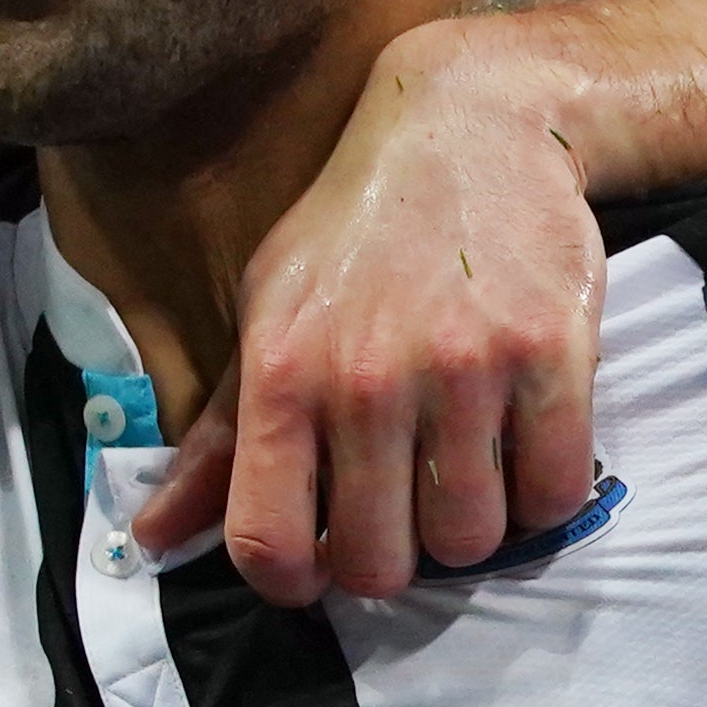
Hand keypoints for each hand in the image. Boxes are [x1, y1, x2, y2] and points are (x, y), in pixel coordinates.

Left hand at [138, 14, 601, 602]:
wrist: (473, 123)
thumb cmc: (355, 231)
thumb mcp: (266, 311)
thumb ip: (218, 438)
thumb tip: (153, 537)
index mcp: (283, 371)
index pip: (265, 543)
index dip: (290, 583)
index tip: (316, 566)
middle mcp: (365, 377)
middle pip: (376, 563)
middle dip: (390, 559)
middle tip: (403, 512)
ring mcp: (463, 368)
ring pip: (470, 539)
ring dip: (470, 528)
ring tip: (464, 471)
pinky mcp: (549, 354)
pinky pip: (553, 495)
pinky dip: (543, 496)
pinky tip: (524, 449)